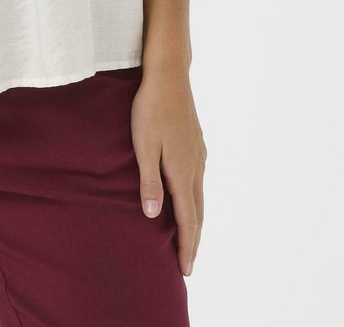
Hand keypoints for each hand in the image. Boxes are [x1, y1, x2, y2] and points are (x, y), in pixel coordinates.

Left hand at [130, 65, 205, 277]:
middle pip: (198, 212)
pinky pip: (198, 181)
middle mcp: (195, 166)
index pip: (187, 218)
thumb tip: (153, 217)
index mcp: (182, 171)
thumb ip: (149, 181)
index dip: (186, 245)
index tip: (185, 269)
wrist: (169, 76)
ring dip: (195, 221)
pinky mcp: (196, 143)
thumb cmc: (150, 109)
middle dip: (193, 239)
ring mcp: (198, 154)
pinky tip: (189, 199)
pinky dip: (195, 200)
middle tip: (188, 264)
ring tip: (189, 238)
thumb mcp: (143, 145)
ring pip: (200, 196)